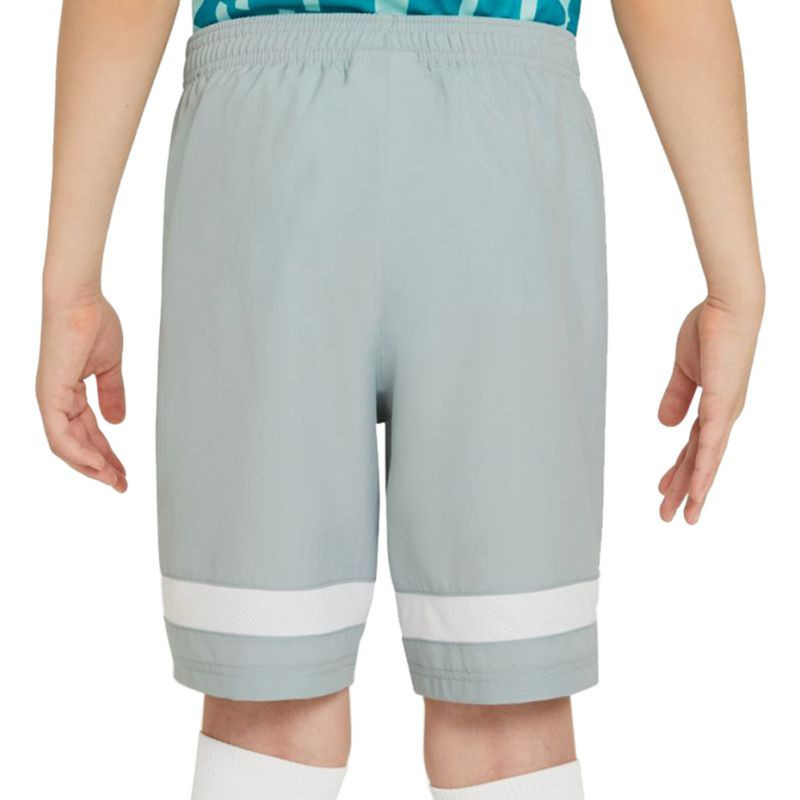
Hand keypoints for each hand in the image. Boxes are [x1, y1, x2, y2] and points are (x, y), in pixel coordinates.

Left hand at [37, 291, 127, 491]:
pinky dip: (79, 453)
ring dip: (91, 467)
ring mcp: (51, 399)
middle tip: (121, 484)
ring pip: (67, 446)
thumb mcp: (109, 366)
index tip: (124, 470)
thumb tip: (118, 421)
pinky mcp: (51, 395)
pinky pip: (61, 435)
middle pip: (77, 445)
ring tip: (113, 480)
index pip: (87, 432)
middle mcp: (56, 400)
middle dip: (101, 467)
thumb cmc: (93, 322)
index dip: (107, 453)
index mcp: (68, 392)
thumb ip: (113, 394)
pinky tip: (98, 464)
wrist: (80, 300)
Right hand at [658, 296, 760, 523]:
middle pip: (701, 462)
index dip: (680, 470)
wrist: (729, 307)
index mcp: (715, 406)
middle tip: (670, 516)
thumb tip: (664, 424)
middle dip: (684, 491)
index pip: (694, 447)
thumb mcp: (684, 370)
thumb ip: (675, 397)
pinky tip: (697, 489)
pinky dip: (704, 469)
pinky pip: (710, 444)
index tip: (664, 488)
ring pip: (707, 461)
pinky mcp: (722, 405)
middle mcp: (723, 416)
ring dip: (694, 490)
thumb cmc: (710, 330)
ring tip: (683, 516)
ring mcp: (725, 413)